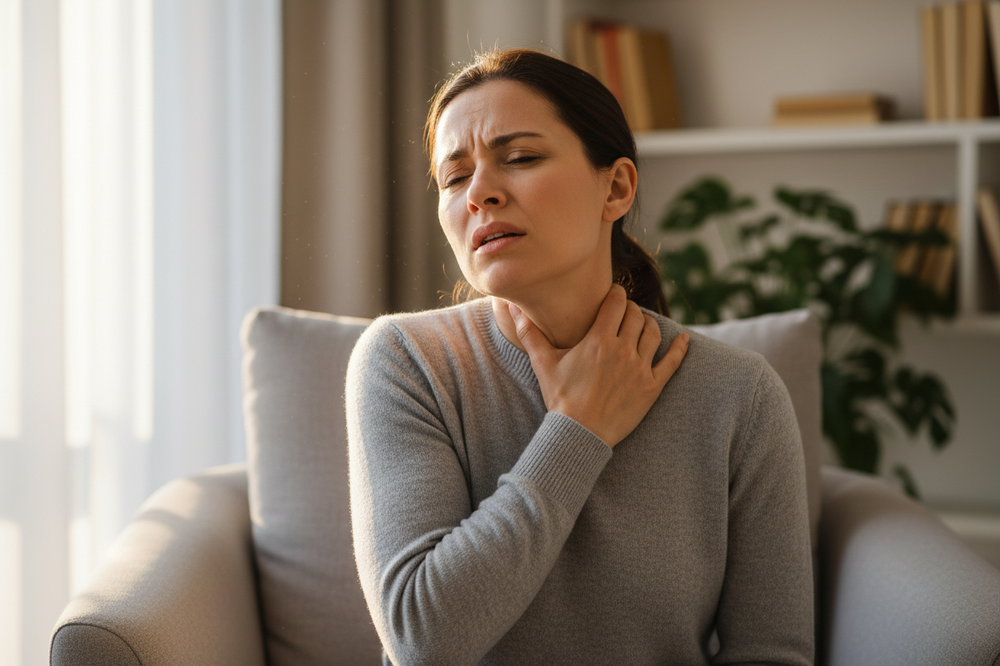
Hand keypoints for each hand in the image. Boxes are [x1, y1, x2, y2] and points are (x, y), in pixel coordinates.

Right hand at [509, 285, 688, 447]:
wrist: (578, 434)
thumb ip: (529, 333)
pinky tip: (683, 340)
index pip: (616, 302)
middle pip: (636, 315)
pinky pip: (672, 362)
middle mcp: (623, 350)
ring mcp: (640, 368)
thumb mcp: (543, 363)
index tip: (613, 296)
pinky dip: (680, 348)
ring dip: (648, 325)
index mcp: (599, 339)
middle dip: (630, 310)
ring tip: (641, 327)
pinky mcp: (652, 387)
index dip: (616, 295)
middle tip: (623, 314)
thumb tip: (512, 309)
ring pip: (653, 333)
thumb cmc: (559, 398)